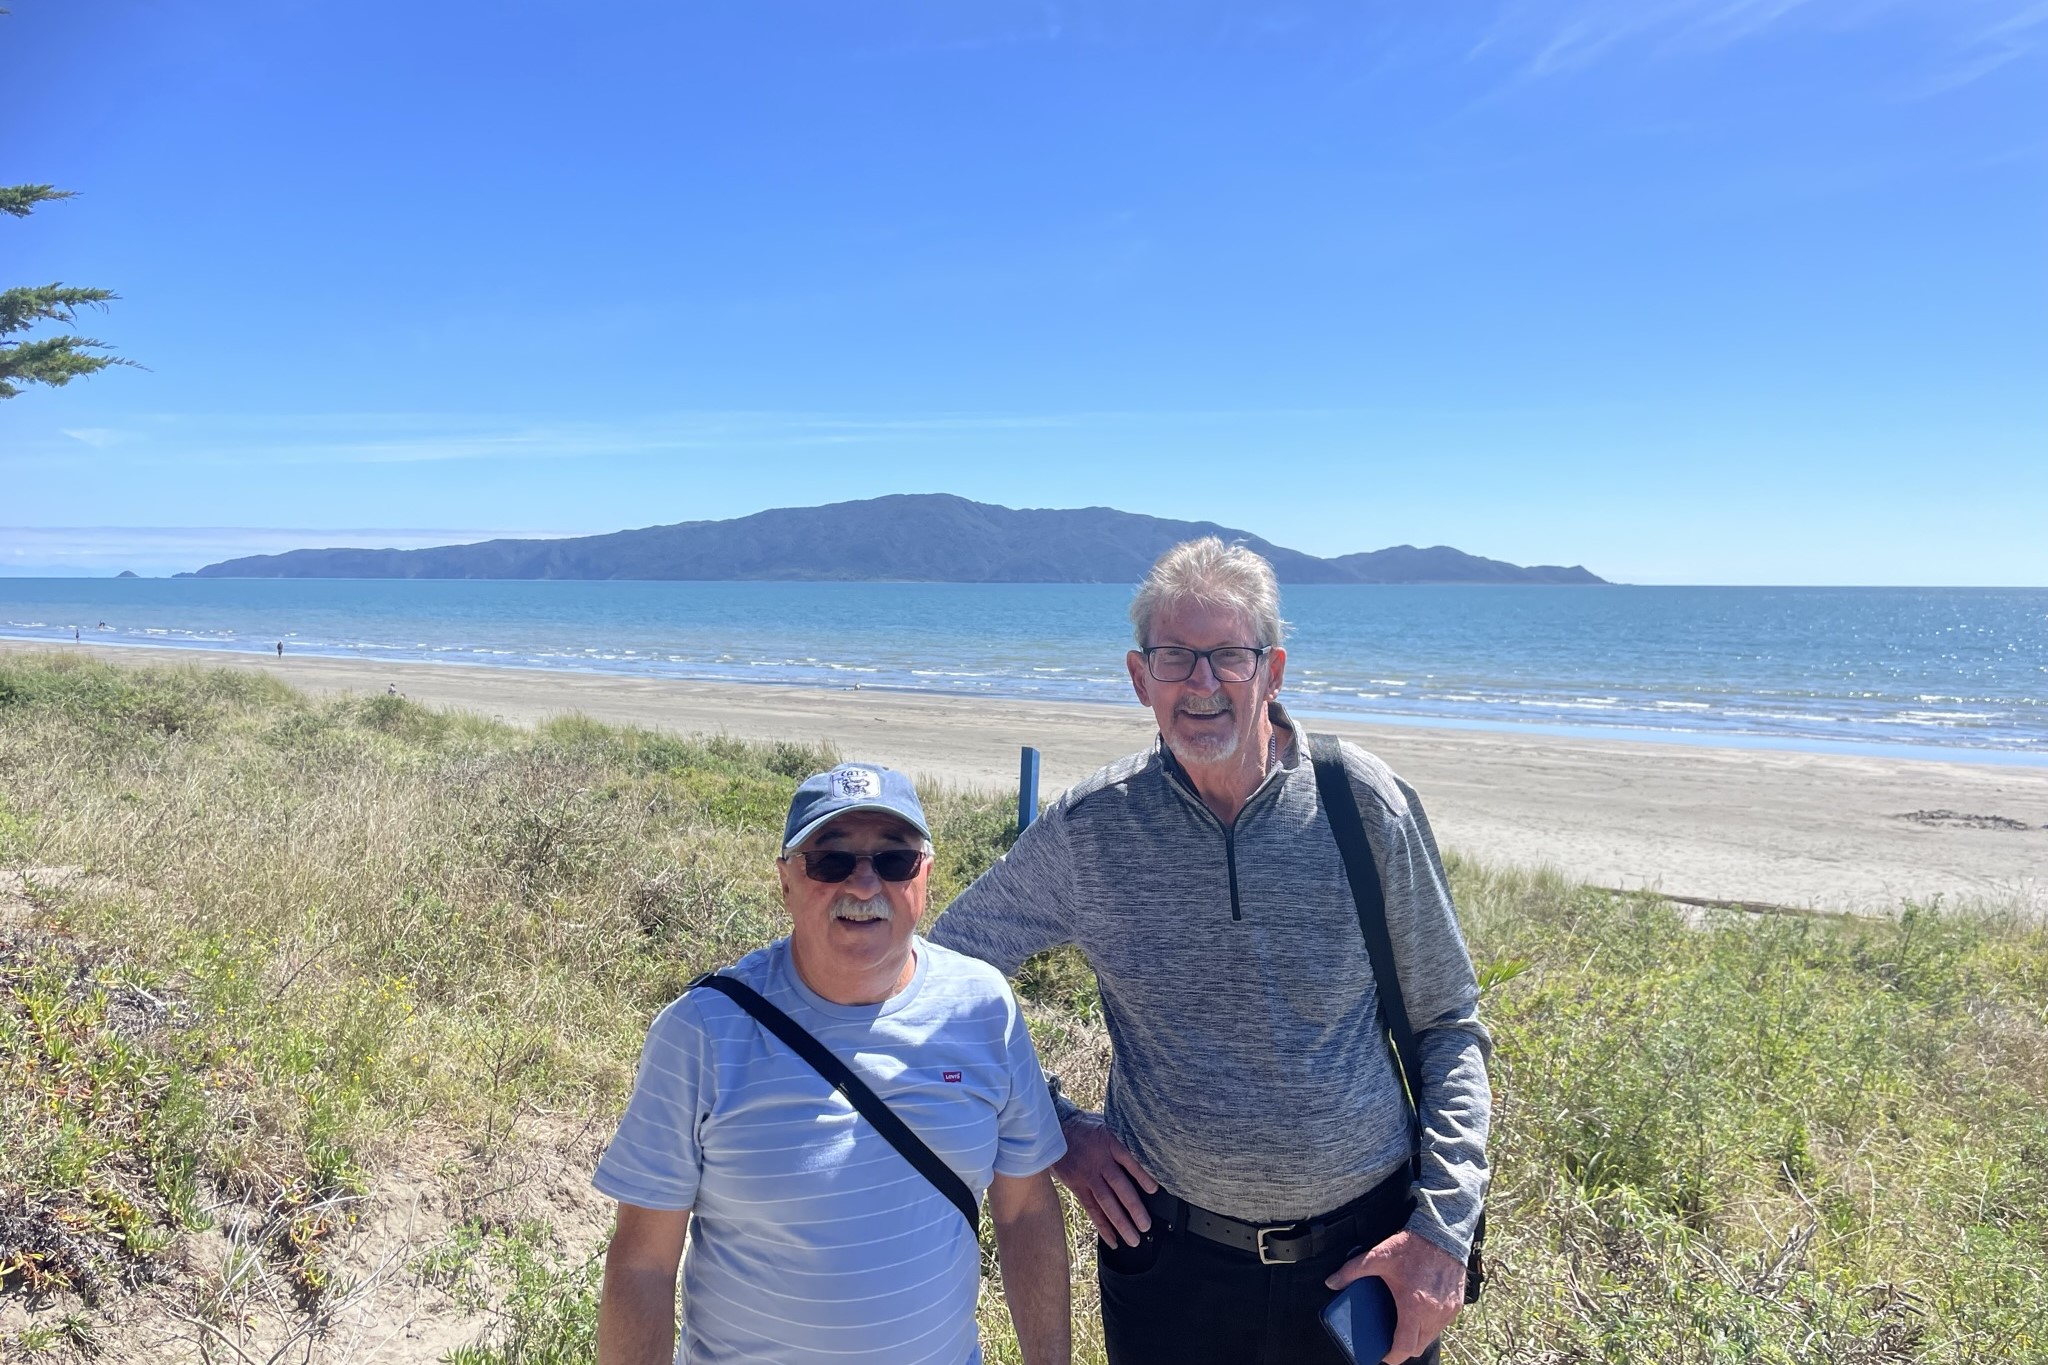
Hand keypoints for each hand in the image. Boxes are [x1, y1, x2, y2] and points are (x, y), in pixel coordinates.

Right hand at [1050, 1110, 1158, 1246]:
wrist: (1054, 1129)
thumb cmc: (1086, 1127)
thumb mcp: (1106, 1123)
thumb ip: (1123, 1138)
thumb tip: (1149, 1147)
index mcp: (1109, 1143)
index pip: (1128, 1160)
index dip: (1141, 1175)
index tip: (1154, 1190)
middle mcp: (1098, 1161)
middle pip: (1119, 1186)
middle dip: (1133, 1208)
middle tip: (1146, 1226)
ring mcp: (1087, 1176)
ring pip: (1105, 1202)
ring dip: (1120, 1222)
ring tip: (1133, 1239)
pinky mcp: (1077, 1186)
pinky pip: (1091, 1208)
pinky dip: (1102, 1225)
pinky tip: (1113, 1239)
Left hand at [1324, 1229, 1463, 1363]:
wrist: (1442, 1233)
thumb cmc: (1412, 1246)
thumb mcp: (1377, 1256)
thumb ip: (1352, 1271)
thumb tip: (1332, 1282)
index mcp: (1413, 1306)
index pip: (1405, 1346)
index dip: (1392, 1356)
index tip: (1384, 1355)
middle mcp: (1433, 1313)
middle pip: (1419, 1347)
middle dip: (1404, 1348)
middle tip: (1391, 1339)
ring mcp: (1447, 1310)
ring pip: (1431, 1336)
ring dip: (1418, 1336)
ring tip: (1404, 1325)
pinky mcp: (1457, 1305)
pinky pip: (1442, 1324)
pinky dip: (1430, 1324)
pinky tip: (1420, 1312)